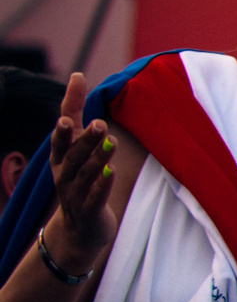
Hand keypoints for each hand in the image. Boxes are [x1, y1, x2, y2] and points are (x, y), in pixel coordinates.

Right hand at [43, 73, 117, 271]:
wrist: (80, 227)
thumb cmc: (78, 175)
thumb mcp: (74, 144)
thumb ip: (75, 110)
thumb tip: (76, 74)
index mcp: (60, 158)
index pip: (58, 142)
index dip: (61, 132)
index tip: (66, 118)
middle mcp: (64, 175)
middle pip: (73, 156)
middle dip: (84, 141)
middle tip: (99, 124)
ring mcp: (75, 194)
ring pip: (86, 174)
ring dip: (98, 158)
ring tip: (111, 142)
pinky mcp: (90, 210)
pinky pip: (96, 197)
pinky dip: (102, 185)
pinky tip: (112, 173)